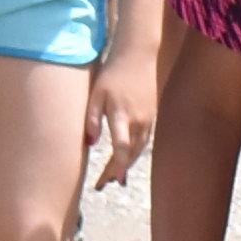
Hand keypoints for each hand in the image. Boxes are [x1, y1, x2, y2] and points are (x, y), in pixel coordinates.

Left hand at [82, 48, 157, 191]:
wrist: (138, 56)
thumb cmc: (113, 73)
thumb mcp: (96, 94)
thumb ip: (92, 119)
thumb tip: (90, 143)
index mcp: (122, 116)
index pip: (122, 148)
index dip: (117, 166)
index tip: (111, 180)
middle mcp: (138, 122)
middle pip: (130, 154)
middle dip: (118, 170)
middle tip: (103, 184)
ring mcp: (147, 120)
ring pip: (138, 149)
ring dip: (127, 164)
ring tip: (114, 179)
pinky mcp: (150, 117)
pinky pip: (143, 141)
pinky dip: (134, 153)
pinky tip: (127, 158)